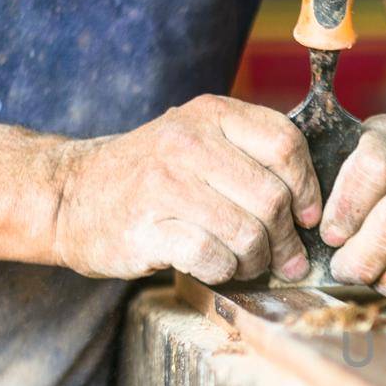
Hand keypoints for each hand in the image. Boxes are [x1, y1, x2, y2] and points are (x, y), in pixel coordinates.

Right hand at [49, 95, 320, 282]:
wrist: (71, 195)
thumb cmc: (153, 176)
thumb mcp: (200, 140)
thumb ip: (252, 154)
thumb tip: (315, 203)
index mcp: (210, 114)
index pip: (285, 144)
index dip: (307, 188)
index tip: (307, 218)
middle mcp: (187, 142)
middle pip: (272, 197)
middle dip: (286, 239)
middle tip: (285, 259)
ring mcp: (164, 184)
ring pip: (247, 232)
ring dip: (257, 260)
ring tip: (249, 264)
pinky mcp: (146, 228)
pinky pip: (212, 257)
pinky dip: (224, 271)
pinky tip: (215, 267)